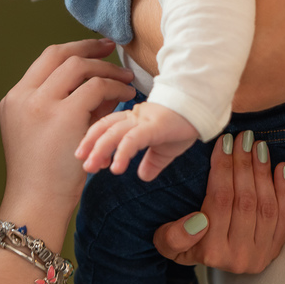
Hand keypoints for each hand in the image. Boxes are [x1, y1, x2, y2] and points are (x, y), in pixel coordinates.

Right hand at [0, 39, 134, 233]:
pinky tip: (127, 95)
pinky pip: (95, 88)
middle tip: (113, 48)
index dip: (73, 48)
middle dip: (90, 48)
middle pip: (60, 55)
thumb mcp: (48, 134)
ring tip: (126, 78)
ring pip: (79, 67)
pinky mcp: (63, 116)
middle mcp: (23, 96)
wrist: (36, 204)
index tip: (94, 49)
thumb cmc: (44, 176)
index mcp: (14, 98)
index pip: (45, 60)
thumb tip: (102, 86)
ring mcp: (41, 104)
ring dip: (106, 70)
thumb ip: (69, 106)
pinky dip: (114, 87)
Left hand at [76, 101, 197, 181]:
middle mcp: (133, 117)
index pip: (105, 127)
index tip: (85, 159)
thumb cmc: (184, 124)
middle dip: (89, 145)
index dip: (92, 141)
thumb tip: (143, 177)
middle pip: (103, 127)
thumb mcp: (166, 149)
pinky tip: (117, 168)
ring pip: (113, 132)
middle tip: (80, 163)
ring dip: (99, 150)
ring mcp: (143, 120)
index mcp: (132, 119)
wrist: (203, 107)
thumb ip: (153, 162)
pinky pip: (134, 139)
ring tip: (91, 167)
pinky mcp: (154, 125)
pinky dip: (122, 153)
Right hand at [152, 133, 284, 272]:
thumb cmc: (184, 245)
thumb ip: (175, 236)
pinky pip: (284, 216)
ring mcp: (261, 254)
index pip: (219, 201)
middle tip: (243, 138)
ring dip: (263, 172)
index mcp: (211, 252)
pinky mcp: (275, 249)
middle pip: (245, 201)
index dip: (223, 168)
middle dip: (244, 164)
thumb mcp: (166, 243)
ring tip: (258, 146)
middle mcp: (239, 256)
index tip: (223, 142)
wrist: (208, 264)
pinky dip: (284, 190)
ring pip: (265, 206)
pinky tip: (281, 167)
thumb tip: (199, 221)